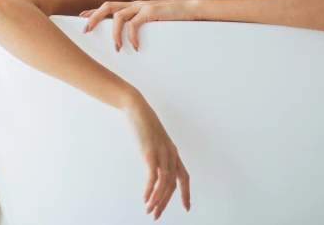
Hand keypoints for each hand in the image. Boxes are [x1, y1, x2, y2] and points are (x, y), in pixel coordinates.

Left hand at [80, 0, 198, 50]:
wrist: (192, 10)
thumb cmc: (173, 19)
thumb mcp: (152, 22)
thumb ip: (140, 25)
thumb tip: (128, 40)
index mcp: (134, 7)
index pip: (109, 6)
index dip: (94, 11)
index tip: (81, 18)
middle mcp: (136, 4)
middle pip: (107, 6)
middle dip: (94, 17)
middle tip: (86, 30)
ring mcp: (143, 7)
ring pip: (118, 16)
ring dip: (114, 33)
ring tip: (117, 48)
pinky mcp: (151, 12)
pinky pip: (135, 24)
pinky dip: (132, 36)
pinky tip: (135, 46)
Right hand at [122, 93, 190, 219]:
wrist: (137, 109)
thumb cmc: (144, 125)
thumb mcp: (154, 141)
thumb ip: (157, 154)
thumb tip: (154, 166)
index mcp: (173, 153)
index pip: (184, 177)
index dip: (186, 193)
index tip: (186, 207)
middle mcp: (170, 155)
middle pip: (172, 184)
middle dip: (165, 202)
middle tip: (156, 215)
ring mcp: (161, 154)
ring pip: (164, 183)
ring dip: (157, 200)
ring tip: (149, 210)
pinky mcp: (150, 153)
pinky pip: (153, 177)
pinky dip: (150, 190)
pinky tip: (146, 198)